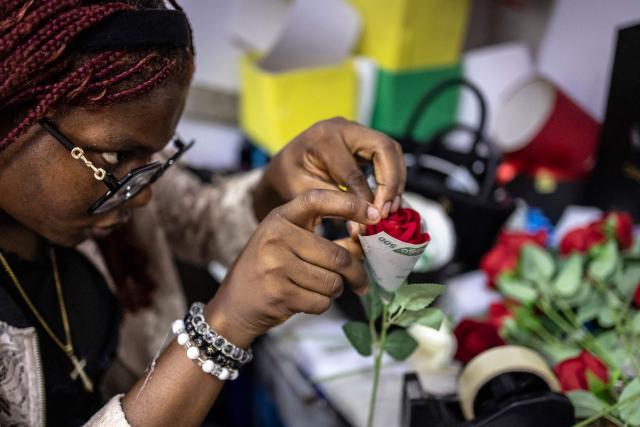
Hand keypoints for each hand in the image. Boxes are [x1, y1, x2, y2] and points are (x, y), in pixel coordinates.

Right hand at [206, 190, 380, 346]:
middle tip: (361, 283)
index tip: (375, 214)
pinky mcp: (279, 293)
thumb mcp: (289, 244)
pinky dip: (321, 305)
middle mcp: (276, 236)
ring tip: (319, 288)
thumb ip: (325, 241)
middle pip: (338, 256)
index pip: (318, 200)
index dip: (350, 204)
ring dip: (335, 291)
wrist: (233, 305)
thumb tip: (365, 244)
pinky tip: (304, 300)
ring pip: (333, 282)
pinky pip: (321, 302)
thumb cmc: (269, 270)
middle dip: (355, 274)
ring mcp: (276, 265)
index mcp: (280, 217)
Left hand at [254, 117, 405, 220]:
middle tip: (388, 211)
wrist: (285, 164)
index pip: (354, 172)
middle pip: (384, 148)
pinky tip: (388, 199)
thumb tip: (364, 226)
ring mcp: (356, 130)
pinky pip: (388, 154)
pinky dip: (393, 176)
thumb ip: (334, 206)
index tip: (373, 220)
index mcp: (323, 140)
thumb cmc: (290, 178)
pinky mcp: (364, 138)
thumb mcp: (304, 193)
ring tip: (391, 208)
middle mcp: (343, 128)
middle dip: (391, 183)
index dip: (366, 198)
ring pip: (392, 149)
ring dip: (396, 180)